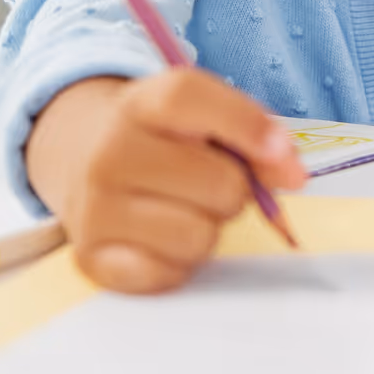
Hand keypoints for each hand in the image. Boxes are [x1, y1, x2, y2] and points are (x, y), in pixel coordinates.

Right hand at [25, 70, 308, 292]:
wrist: (80, 157)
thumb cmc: (162, 139)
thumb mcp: (201, 117)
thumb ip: (252, 136)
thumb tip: (292, 176)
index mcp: (139, 104)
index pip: (190, 99)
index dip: (246, 123)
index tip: (282, 152)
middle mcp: (109, 153)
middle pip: (220, 184)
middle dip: (234, 189)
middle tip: (212, 183)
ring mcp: (94, 208)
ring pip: (199, 236)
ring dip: (208, 229)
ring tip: (185, 210)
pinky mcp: (91, 258)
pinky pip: (168, 274)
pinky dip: (178, 263)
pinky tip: (161, 239)